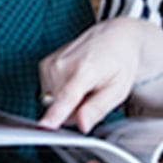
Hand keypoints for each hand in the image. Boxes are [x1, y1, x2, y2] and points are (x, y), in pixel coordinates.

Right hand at [38, 17, 162, 130]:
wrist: (114, 36)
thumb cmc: (118, 63)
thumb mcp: (118, 90)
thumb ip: (97, 109)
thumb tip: (82, 125)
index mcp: (85, 70)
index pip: (66, 98)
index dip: (54, 115)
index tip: (44, 127)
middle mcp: (62, 65)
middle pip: (60, 108)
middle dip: (75, 110)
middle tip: (92, 95)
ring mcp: (51, 64)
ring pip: (53, 102)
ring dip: (68, 101)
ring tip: (85, 85)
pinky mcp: (44, 65)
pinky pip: (49, 93)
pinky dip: (62, 92)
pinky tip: (75, 80)